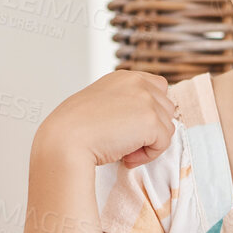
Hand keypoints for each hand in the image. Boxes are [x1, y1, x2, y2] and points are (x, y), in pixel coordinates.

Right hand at [34, 69, 177, 168]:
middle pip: (166, 109)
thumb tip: (143, 120)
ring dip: (149, 143)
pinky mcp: (151, 121)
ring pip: (167, 127)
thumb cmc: (75, 129)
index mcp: (125, 77)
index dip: (150, 111)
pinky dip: (148, 156)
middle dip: (150, 129)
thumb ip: (124, 103)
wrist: (65, 140)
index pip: (159, 88)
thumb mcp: (101, 104)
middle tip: (124, 140)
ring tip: (123, 149)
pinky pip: (164, 144)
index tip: (131, 126)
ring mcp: (146, 100)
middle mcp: (138, 83)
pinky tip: (126, 156)